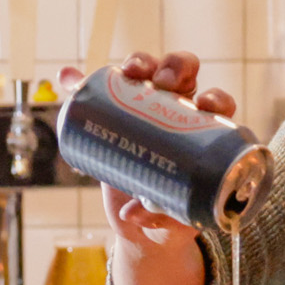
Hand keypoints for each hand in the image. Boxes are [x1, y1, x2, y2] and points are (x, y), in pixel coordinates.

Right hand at [97, 50, 233, 284]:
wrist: (140, 222)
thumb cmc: (167, 217)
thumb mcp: (168, 220)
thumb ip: (156, 217)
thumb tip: (132, 213)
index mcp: (201, 132)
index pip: (216, 103)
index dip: (215, 99)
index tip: (206, 106)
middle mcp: (175, 111)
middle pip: (182, 74)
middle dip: (175, 67)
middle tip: (162, 84)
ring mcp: (143, 108)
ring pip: (145, 72)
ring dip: (139, 62)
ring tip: (129, 72)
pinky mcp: (111, 115)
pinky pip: (96, 92)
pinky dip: (79, 82)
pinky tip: (68, 78)